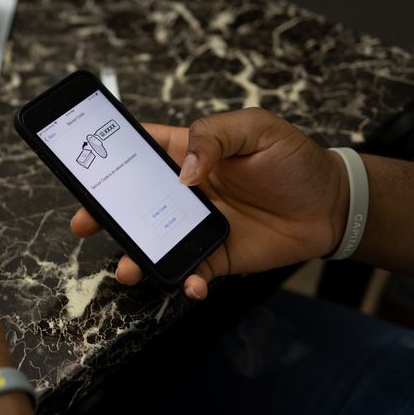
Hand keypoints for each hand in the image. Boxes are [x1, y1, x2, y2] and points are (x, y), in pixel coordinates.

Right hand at [70, 108, 347, 299]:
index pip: (139, 151)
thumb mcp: (257, 129)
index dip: (108, 156)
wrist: (331, 205)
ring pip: (154, 242)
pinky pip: (192, 272)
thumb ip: (214, 138)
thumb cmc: (293, 160)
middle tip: (82, 223)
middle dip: (104, 214)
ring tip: (127, 269)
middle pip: (133, 202)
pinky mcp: (216, 256)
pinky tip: (190, 285)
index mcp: (187, 154)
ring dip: (136, 257)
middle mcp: (184, 192)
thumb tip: (182, 173)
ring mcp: (196, 226)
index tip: (83, 165)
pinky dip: (186, 282)